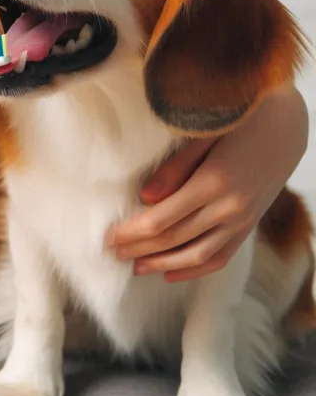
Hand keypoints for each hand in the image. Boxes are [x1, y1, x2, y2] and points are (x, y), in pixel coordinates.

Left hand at [108, 85, 308, 281]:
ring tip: (136, 268)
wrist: (286, 124)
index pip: (161, 220)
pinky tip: (171, 275)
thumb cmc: (239, 120)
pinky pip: (222, 257)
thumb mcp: (203, 134)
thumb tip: (145, 197)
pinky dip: (195, 269)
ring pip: (198, 255)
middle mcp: (229, 207)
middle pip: (174, 239)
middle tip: (113, 253)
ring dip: (163, 264)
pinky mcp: (249, 225)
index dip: (131, 232)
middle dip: (139, 249)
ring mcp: (242, 220)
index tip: (108, 236)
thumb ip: (174, 167)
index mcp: (213, 182)